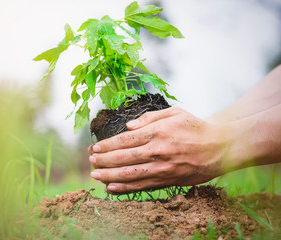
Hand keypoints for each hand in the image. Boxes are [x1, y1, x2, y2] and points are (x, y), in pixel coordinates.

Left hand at [88, 107, 229, 193]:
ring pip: (128, 174)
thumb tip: (129, 125)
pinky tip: (111, 187)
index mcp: (157, 132)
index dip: (106, 145)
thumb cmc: (196, 127)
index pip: (124, 140)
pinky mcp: (168, 180)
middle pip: (122, 158)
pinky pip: (142, 186)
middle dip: (102, 160)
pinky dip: (124, 188)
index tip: (94, 148)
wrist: (221, 147)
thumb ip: (149, 117)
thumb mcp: (174, 112)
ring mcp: (162, 168)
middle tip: (90, 160)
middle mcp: (157, 151)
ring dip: (108, 175)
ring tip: (94, 174)